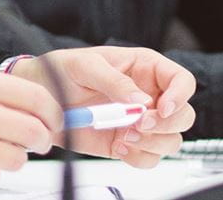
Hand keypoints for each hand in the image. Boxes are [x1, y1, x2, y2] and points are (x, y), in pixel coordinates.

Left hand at [11, 47, 194, 167]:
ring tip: (124, 135)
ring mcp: (139, 122)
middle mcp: (147, 96)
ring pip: (171, 140)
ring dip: (152, 142)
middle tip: (139, 124)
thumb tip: (140, 101)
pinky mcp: (127, 142)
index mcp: (143, 68)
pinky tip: (118, 146)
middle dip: (166, 124)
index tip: (161, 107)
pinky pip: (149, 158)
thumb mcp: (84, 65)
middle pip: (183, 116)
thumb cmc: (60, 70)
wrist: (39, 96)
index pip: (181, 81)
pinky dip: (138, 157)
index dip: (180, 95)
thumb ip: (113, 80)